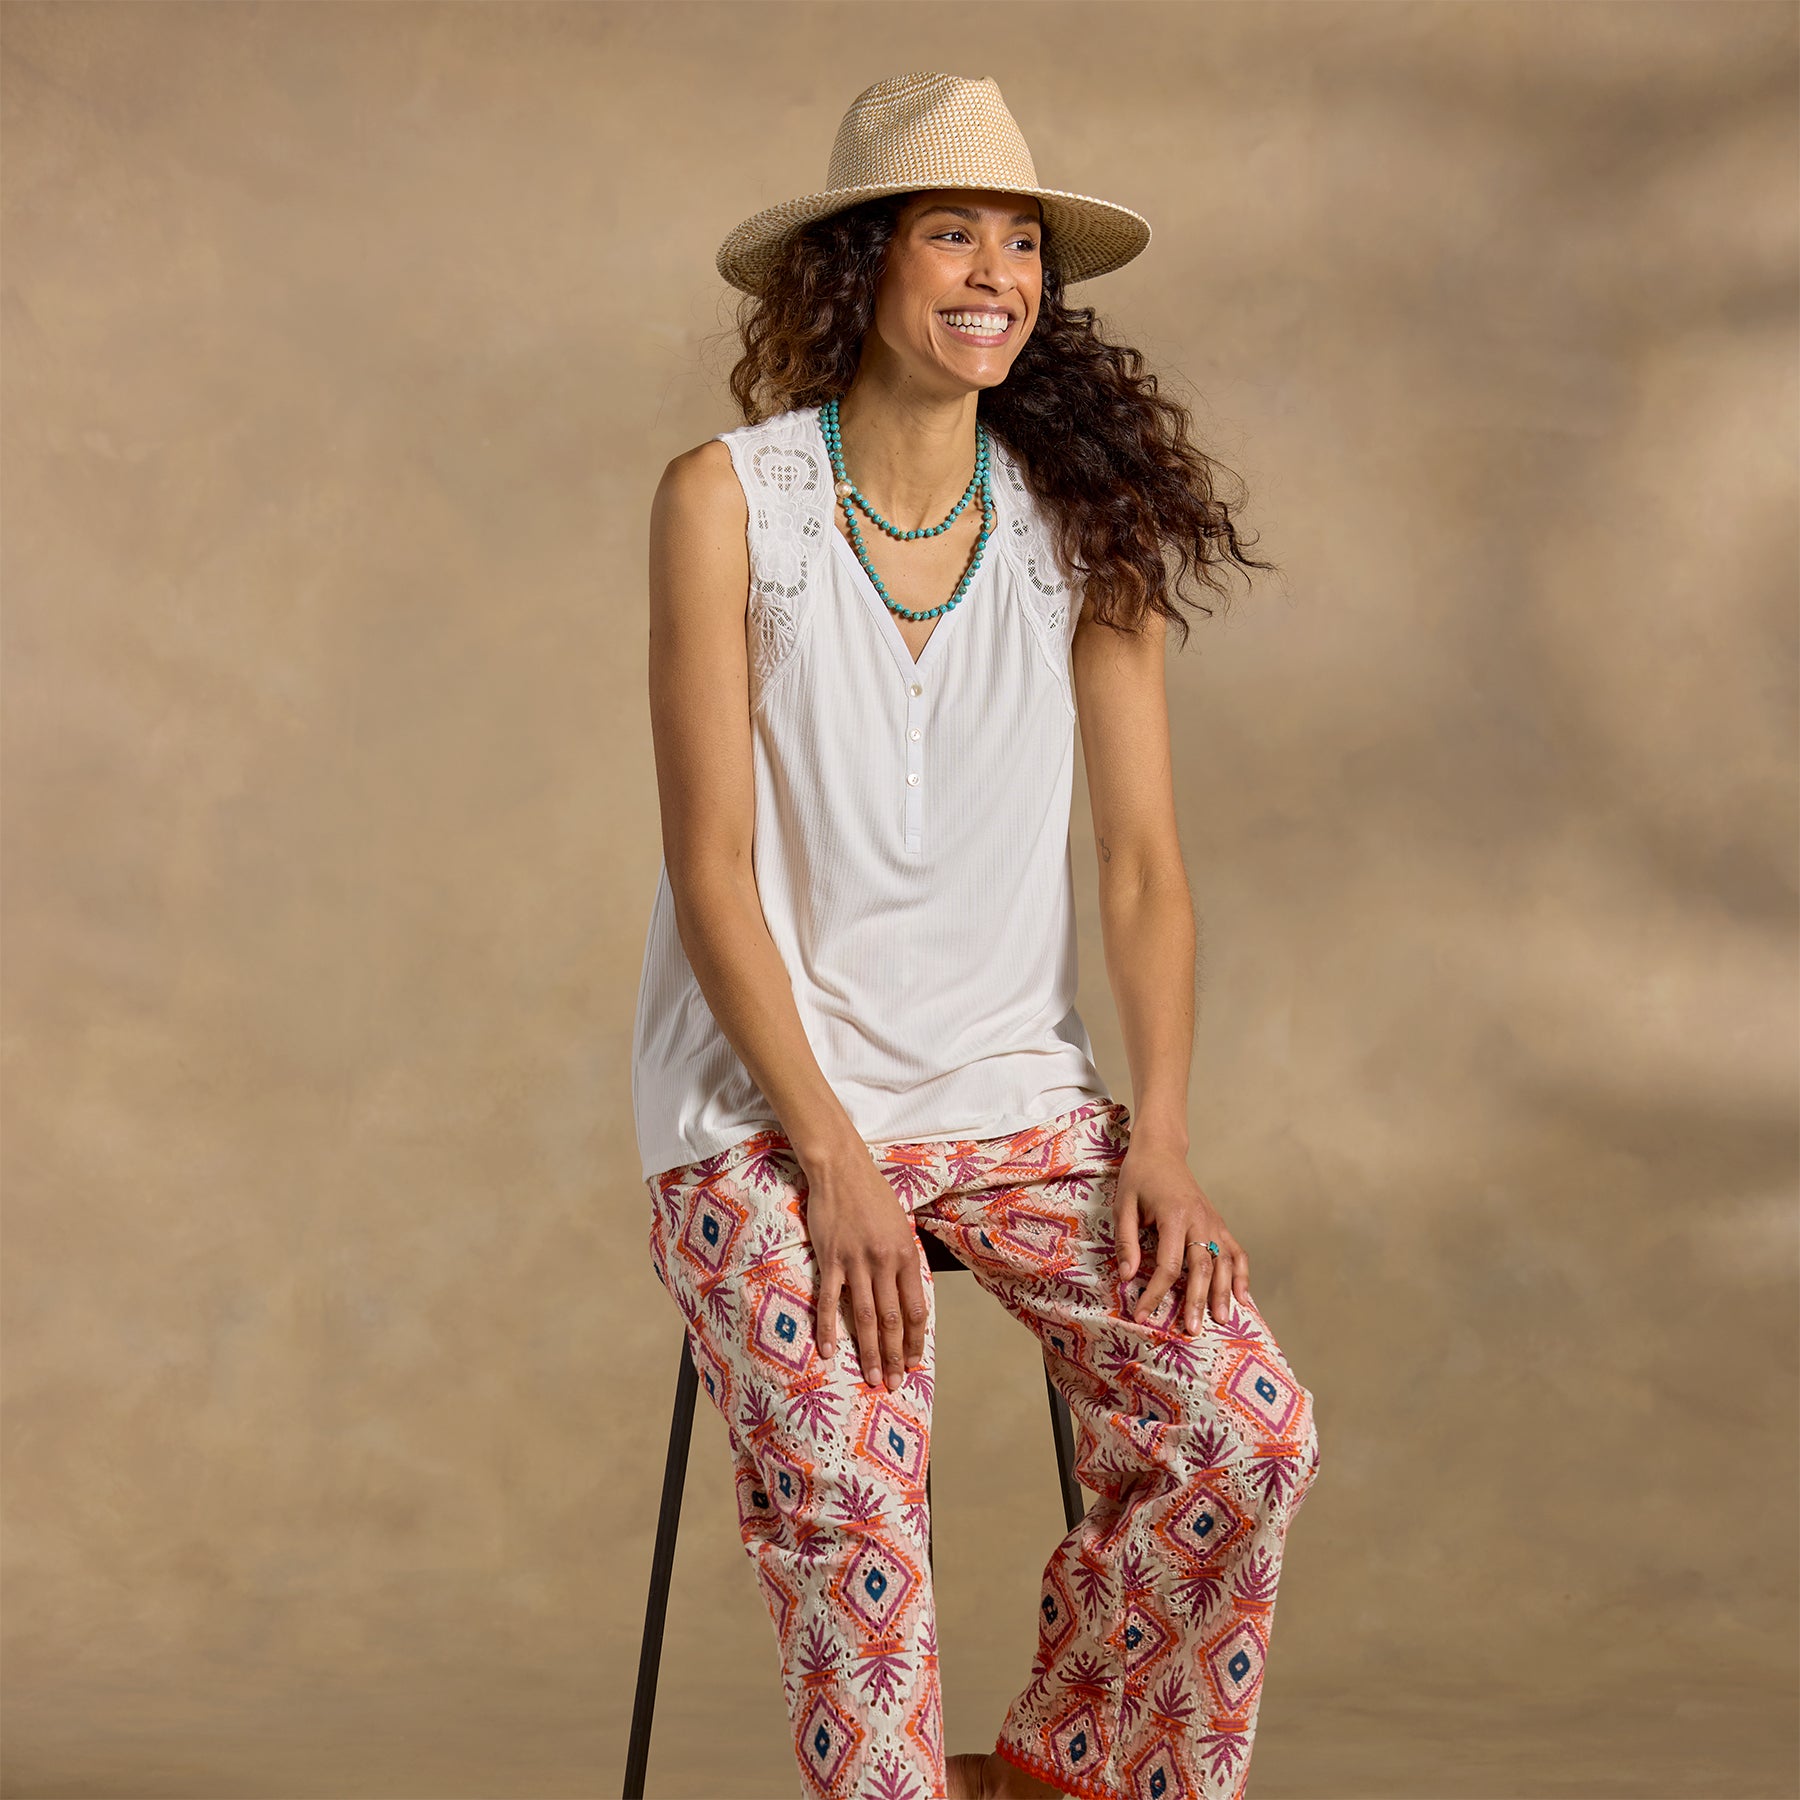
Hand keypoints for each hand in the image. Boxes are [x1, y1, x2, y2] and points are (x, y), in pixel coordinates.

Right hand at [800, 1146, 927, 1391]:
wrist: (842, 1169)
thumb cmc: (874, 1195)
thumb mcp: (900, 1226)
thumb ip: (903, 1260)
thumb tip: (906, 1295)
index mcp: (906, 1255)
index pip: (915, 1308)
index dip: (914, 1340)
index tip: (913, 1362)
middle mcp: (884, 1263)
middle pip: (891, 1320)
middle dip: (894, 1356)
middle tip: (895, 1383)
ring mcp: (855, 1262)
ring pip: (864, 1317)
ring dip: (869, 1352)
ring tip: (873, 1378)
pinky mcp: (830, 1259)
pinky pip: (829, 1301)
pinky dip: (829, 1329)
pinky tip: (830, 1353)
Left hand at [1113, 1136, 1248, 1333]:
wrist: (1161, 1150)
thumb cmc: (1139, 1177)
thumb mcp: (1124, 1206)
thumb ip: (1127, 1241)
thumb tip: (1126, 1277)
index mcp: (1174, 1215)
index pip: (1168, 1264)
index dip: (1155, 1292)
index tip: (1142, 1314)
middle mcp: (1199, 1220)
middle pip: (1202, 1267)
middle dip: (1196, 1301)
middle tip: (1191, 1330)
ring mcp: (1213, 1222)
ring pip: (1223, 1262)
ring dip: (1223, 1294)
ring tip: (1221, 1321)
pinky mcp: (1219, 1223)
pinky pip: (1235, 1251)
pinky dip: (1241, 1275)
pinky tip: (1244, 1298)